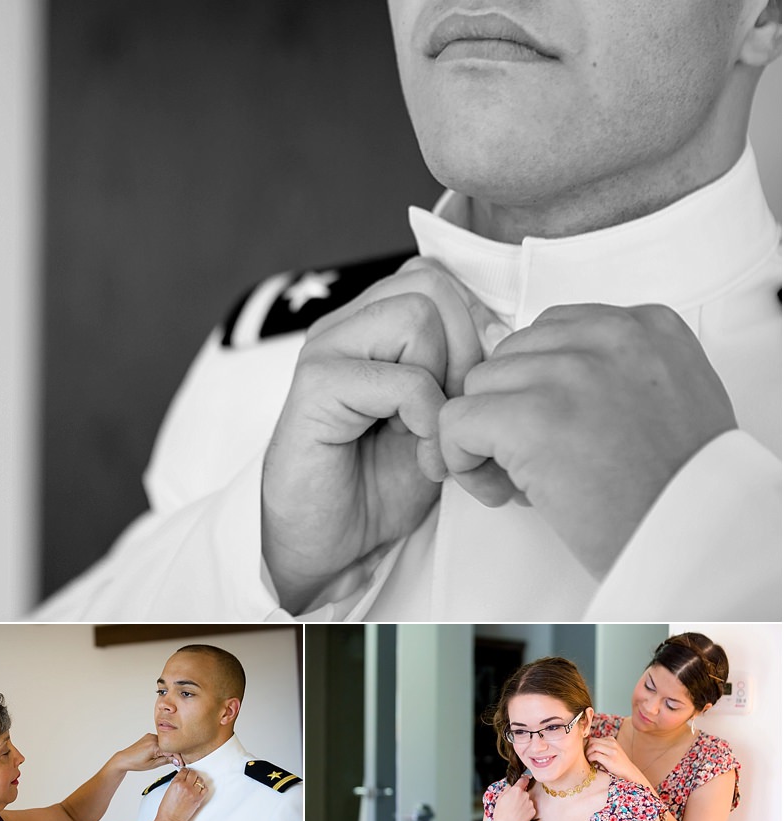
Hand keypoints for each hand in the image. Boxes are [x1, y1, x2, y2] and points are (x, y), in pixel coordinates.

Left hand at [116, 733, 183, 772]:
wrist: (124, 759)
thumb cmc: (136, 763)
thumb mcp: (153, 765)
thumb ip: (166, 760)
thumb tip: (176, 760)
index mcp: (154, 745)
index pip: (171, 750)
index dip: (178, 757)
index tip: (181, 763)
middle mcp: (153, 738)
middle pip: (169, 745)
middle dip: (174, 753)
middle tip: (177, 762)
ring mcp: (151, 736)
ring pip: (165, 742)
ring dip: (168, 749)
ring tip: (169, 758)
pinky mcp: (149, 736)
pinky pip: (160, 740)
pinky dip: (162, 746)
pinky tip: (161, 752)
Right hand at [153, 768, 207, 820]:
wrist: (170, 820)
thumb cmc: (167, 809)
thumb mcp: (169, 790)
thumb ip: (176, 782)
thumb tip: (182, 778)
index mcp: (176, 782)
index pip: (184, 770)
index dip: (185, 771)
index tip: (186, 772)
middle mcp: (185, 786)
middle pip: (193, 773)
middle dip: (191, 775)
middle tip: (191, 777)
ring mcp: (193, 792)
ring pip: (200, 780)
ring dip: (197, 781)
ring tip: (195, 783)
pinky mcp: (198, 799)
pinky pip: (205, 789)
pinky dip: (203, 788)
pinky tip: (199, 789)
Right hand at [262, 257, 507, 612]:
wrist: (325, 544)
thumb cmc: (377, 484)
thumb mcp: (437, 416)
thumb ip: (460, 368)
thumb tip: (503, 333)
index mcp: (369, 324)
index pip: (437, 276)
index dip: (474, 324)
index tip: (476, 389)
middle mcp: (344, 326)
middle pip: (430, 283)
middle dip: (466, 347)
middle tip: (460, 412)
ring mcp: (326, 351)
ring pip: (418, 317)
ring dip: (446, 381)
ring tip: (436, 435)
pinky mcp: (317, 388)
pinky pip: (405, 380)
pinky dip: (430, 422)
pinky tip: (423, 459)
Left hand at [439, 303, 735, 576]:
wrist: (692, 543)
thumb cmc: (678, 488)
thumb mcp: (668, 399)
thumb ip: (611, 372)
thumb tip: (527, 378)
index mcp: (647, 326)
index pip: (551, 332)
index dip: (538, 387)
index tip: (553, 432)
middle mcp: (610, 336)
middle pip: (510, 355)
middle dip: (509, 409)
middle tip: (534, 465)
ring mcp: (570, 373)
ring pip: (478, 385)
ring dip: (485, 437)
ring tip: (521, 483)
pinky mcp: (531, 417)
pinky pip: (455, 420)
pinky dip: (461, 458)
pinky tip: (498, 490)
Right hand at [491, 776, 536, 820]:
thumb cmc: (501, 813)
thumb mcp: (500, 797)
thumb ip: (508, 788)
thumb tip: (512, 785)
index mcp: (516, 790)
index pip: (524, 779)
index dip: (523, 780)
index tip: (523, 781)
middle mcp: (525, 795)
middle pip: (524, 792)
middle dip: (520, 796)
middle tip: (514, 803)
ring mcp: (530, 804)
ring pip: (527, 800)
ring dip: (524, 803)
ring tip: (516, 811)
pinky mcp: (533, 812)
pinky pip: (530, 808)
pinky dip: (526, 811)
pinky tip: (520, 815)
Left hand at [586, 736, 645, 784]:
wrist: (629, 772)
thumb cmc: (617, 763)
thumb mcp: (611, 750)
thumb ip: (602, 746)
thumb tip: (585, 745)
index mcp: (611, 739)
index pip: (593, 739)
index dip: (587, 746)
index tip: (586, 752)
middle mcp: (612, 743)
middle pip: (592, 741)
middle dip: (586, 748)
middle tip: (585, 756)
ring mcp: (612, 751)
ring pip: (593, 746)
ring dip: (587, 753)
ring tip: (589, 759)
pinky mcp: (611, 760)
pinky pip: (595, 755)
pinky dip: (590, 758)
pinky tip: (592, 762)